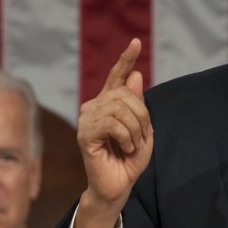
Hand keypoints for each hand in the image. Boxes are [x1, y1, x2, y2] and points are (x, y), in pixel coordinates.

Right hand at [74, 38, 153, 227]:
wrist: (118, 186)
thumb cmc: (129, 160)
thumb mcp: (143, 130)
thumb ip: (139, 104)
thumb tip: (136, 76)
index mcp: (108, 104)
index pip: (117, 77)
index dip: (126, 59)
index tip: (136, 42)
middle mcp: (94, 107)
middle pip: (125, 94)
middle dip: (142, 115)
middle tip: (141, 137)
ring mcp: (87, 120)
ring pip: (120, 108)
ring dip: (135, 129)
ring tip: (132, 145)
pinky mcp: (84, 134)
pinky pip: (111, 123)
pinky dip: (126, 136)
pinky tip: (125, 147)